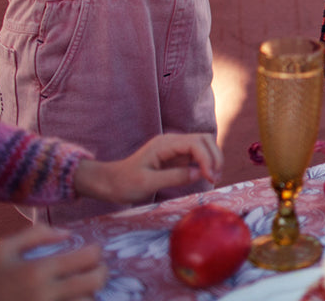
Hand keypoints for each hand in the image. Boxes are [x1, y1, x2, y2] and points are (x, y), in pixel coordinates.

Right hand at [0, 226, 106, 300]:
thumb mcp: (5, 250)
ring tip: (83, 287)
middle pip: (94, 282)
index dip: (95, 251)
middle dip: (101, 273)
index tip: (92, 251)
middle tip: (96, 269)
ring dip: (90, 295)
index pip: (87, 257)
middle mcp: (45, 295)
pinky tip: (71, 298)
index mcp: (38, 271)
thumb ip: (36, 233)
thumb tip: (66, 233)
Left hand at [73, 132, 222, 203]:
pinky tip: (206, 176)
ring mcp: (175, 147)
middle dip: (214, 156)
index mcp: (165, 144)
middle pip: (204, 139)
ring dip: (212, 159)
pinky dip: (206, 163)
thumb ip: (174, 177)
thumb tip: (200, 173)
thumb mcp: (147, 184)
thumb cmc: (125, 183)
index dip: (207, 158)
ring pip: (204, 145)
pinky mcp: (176, 156)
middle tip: (215, 178)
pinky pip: (197, 154)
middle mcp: (172, 141)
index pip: (196, 143)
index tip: (210, 178)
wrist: (110, 182)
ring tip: (213, 178)